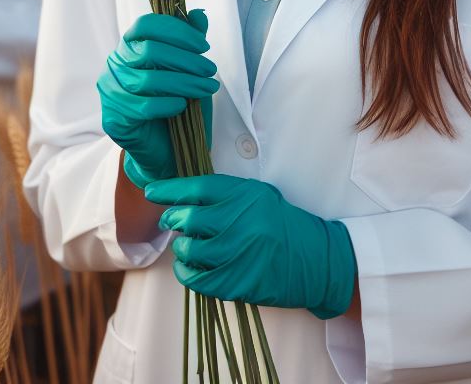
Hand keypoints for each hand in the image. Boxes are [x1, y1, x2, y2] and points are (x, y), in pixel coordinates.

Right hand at [97, 9, 217, 188]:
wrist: (169, 149)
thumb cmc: (178, 102)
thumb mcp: (190, 69)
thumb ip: (191, 41)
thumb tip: (198, 15)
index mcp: (131, 45)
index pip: (147, 25)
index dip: (177, 31)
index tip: (203, 46)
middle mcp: (115, 63)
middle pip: (151, 51)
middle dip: (187, 60)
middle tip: (211, 71)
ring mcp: (110, 90)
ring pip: (149, 79)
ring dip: (184, 83)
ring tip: (206, 89)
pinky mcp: (112, 117)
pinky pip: (142, 107)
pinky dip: (167, 105)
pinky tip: (181, 106)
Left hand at [146, 174, 356, 319]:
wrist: (317, 260)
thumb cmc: (285, 225)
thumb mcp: (260, 197)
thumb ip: (227, 195)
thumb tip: (187, 197)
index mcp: (246, 195)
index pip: (198, 188)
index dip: (170, 189)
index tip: (152, 190)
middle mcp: (240, 221)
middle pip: (188, 218)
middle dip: (174, 220)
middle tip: (171, 222)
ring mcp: (238, 254)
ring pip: (189, 249)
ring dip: (182, 248)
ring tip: (187, 246)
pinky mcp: (237, 282)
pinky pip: (196, 278)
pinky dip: (187, 272)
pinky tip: (191, 267)